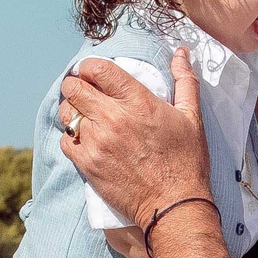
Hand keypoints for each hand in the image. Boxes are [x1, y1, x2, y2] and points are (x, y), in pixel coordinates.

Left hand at [61, 48, 210, 225]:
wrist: (174, 205)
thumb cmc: (186, 161)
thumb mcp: (192, 117)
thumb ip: (184, 81)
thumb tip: (181, 52)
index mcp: (138, 102)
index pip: (98, 69)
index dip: (90, 67)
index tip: (93, 73)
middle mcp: (114, 118)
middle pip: (74, 88)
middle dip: (76, 86)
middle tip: (84, 92)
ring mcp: (98, 142)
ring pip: (67, 113)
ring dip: (72, 111)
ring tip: (84, 116)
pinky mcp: (87, 164)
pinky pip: (65, 141)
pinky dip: (72, 137)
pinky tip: (85, 139)